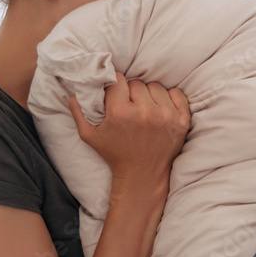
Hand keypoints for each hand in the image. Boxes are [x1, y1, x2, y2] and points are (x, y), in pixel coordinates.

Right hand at [67, 71, 190, 182]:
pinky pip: (177, 94)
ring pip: (156, 87)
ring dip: (149, 95)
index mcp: (121, 113)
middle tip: (129, 105)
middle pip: (137, 83)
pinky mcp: (181, 121)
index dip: (115, 86)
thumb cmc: (115, 154)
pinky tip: (160, 109)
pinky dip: (169, 99)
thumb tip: (74, 92)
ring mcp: (166, 116)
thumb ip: (78, 112)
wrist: (142, 175)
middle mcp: (145, 112)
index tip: (115, 94)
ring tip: (144, 109)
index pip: (118, 80)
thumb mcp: (89, 136)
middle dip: (131, 92)